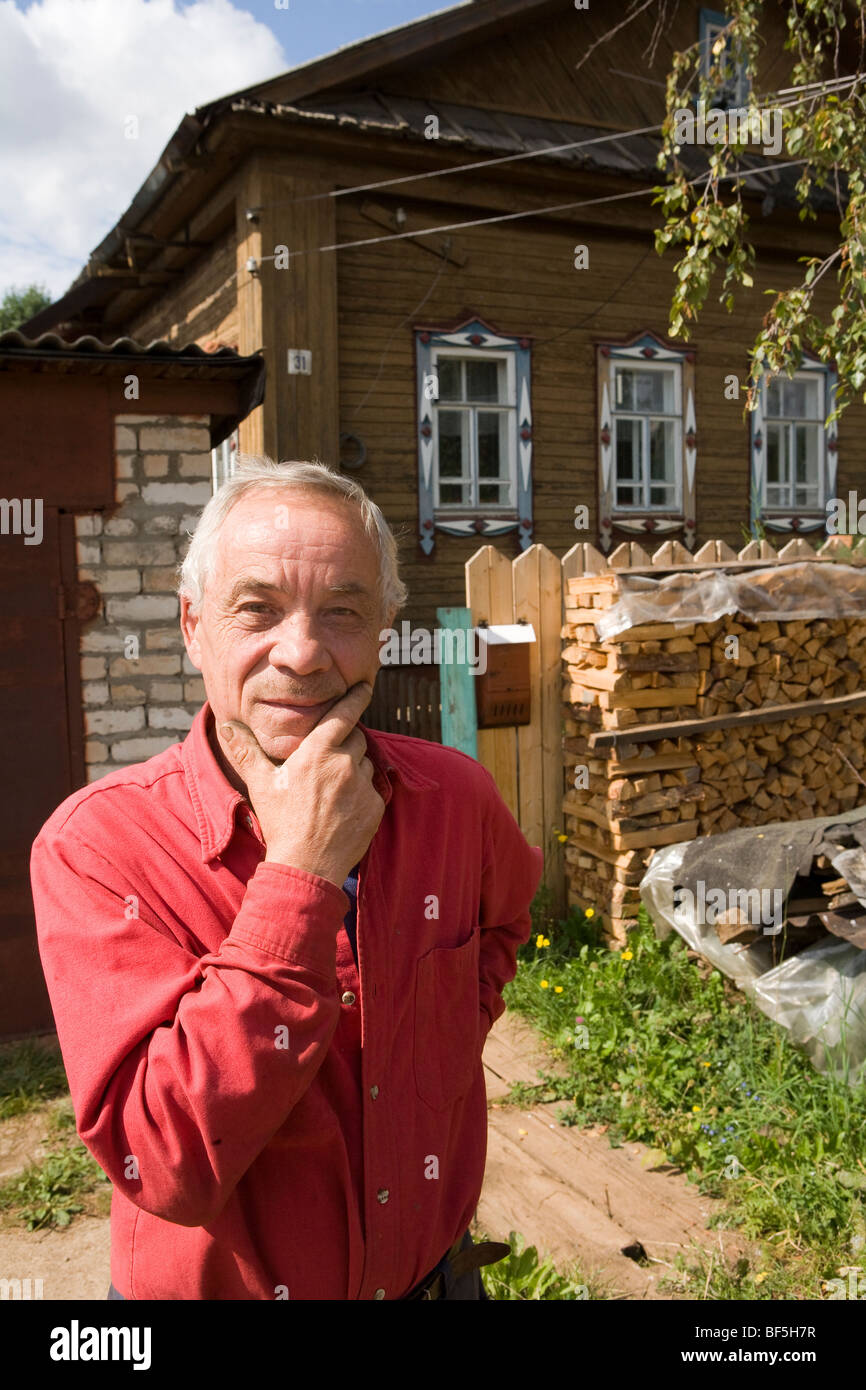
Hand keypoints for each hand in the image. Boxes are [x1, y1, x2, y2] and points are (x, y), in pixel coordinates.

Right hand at [220, 682, 384, 886]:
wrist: (306, 866)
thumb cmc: (281, 822)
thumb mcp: (260, 784)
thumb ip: (246, 751)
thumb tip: (226, 726)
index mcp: (319, 751)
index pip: (344, 713)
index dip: (355, 697)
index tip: (364, 686)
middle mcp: (345, 763)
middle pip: (355, 738)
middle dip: (344, 743)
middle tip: (325, 762)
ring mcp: (363, 785)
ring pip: (364, 764)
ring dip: (352, 768)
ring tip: (330, 790)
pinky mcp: (375, 807)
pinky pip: (372, 789)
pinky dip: (361, 793)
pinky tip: (342, 808)